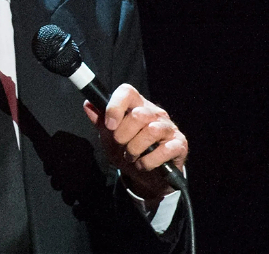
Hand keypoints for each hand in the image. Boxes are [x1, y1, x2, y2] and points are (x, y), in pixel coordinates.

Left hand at [83, 83, 187, 200]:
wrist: (147, 177)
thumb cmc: (128, 152)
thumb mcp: (109, 138)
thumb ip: (100, 121)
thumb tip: (88, 104)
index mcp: (136, 106)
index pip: (127, 92)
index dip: (115, 106)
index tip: (109, 125)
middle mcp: (154, 113)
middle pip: (139, 114)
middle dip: (124, 135)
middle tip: (120, 145)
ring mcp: (168, 128)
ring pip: (151, 131)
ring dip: (135, 149)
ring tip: (131, 156)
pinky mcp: (179, 145)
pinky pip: (165, 150)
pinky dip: (149, 161)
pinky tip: (143, 164)